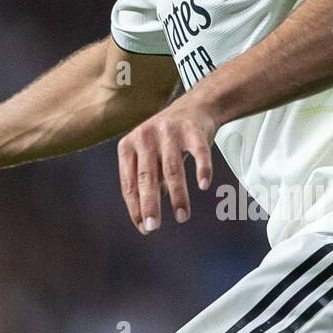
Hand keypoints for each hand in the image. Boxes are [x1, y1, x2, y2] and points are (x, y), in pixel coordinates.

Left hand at [117, 91, 218, 233]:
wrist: (194, 106)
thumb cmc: (166, 139)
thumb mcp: (147, 156)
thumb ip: (145, 182)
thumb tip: (144, 217)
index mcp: (128, 145)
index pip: (129, 182)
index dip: (135, 206)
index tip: (142, 226)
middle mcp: (145, 137)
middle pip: (146, 176)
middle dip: (149, 204)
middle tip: (153, 226)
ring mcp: (169, 132)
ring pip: (172, 169)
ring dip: (177, 196)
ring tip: (182, 216)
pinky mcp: (193, 130)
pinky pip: (199, 152)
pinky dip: (202, 169)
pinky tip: (203, 185)